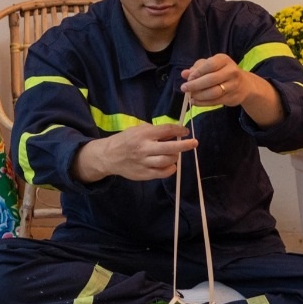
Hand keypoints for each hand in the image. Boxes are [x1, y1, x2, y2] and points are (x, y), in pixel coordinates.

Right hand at [75, 123, 196, 181]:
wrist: (108, 156)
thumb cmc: (125, 140)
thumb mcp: (138, 130)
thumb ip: (155, 131)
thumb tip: (175, 133)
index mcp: (143, 134)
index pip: (166, 131)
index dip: (179, 131)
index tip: (185, 132)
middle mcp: (144, 148)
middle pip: (170, 148)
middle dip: (185, 145)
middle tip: (194, 143)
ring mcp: (144, 162)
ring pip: (167, 161)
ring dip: (175, 157)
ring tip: (174, 154)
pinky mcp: (143, 174)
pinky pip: (162, 173)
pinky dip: (170, 169)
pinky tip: (170, 165)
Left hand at [180, 53, 286, 127]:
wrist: (244, 84)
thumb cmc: (222, 72)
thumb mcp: (210, 66)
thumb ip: (197, 69)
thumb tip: (184, 74)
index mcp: (224, 60)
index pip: (209, 65)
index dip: (197, 72)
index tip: (188, 78)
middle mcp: (231, 71)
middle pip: (211, 79)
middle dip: (195, 85)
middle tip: (184, 88)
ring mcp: (233, 85)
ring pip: (214, 92)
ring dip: (199, 95)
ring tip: (190, 96)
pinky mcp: (233, 97)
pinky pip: (215, 102)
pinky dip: (203, 103)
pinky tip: (195, 102)